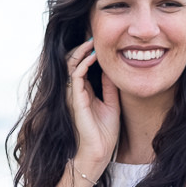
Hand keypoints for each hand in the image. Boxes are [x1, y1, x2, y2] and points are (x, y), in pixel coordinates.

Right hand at [65, 39, 119, 171]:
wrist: (99, 152)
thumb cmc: (104, 133)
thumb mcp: (112, 104)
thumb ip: (110, 87)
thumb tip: (114, 69)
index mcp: (84, 92)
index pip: (82, 65)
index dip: (89, 52)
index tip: (99, 39)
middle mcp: (76, 91)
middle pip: (73, 62)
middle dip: (82, 47)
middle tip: (93, 34)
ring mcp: (74, 95)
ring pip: (71, 65)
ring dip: (81, 51)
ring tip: (92, 40)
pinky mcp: (75, 100)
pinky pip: (75, 76)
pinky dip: (83, 64)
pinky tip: (93, 56)